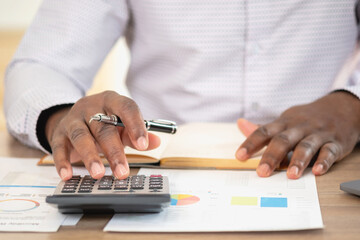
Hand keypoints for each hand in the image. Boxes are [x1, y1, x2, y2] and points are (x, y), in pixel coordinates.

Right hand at [45, 91, 160, 180]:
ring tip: (98, 174)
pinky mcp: (59, 133)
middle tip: (122, 172)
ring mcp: (73, 119)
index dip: (135, 125)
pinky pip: (59, 147)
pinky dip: (62, 162)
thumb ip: (136, 134)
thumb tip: (155, 141)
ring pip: (82, 136)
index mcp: (112, 101)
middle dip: (114, 152)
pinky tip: (68, 175)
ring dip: (90, 156)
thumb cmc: (103, 123)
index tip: (143, 145)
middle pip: (104, 128)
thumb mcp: (121, 126)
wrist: (74, 119)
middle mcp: (91, 107)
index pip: (126, 108)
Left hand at [236, 91, 359, 178]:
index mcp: (284, 123)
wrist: (341, 109)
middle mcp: (299, 127)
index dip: (251, 144)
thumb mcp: (284, 120)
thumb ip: (263, 128)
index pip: (264, 132)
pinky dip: (323, 161)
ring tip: (291, 175)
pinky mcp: (335, 143)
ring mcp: (318, 134)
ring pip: (306, 146)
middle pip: (283, 140)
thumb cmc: (305, 119)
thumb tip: (240, 124)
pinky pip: (329, 152)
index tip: (240, 157)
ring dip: (298, 160)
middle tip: (262, 172)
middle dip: (272, 156)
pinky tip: (317, 171)